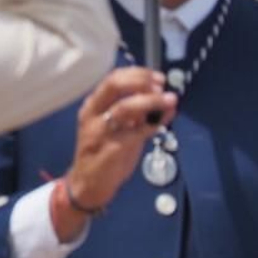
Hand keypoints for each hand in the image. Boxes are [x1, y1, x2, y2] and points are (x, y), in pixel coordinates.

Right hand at [50, 67, 177, 240]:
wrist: (87, 183)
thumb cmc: (103, 152)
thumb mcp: (117, 128)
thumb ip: (136, 115)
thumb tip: (162, 101)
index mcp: (93, 105)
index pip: (113, 79)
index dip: (137, 74)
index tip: (157, 77)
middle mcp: (93, 114)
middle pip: (114, 86)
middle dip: (141, 82)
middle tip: (161, 85)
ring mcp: (100, 131)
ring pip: (124, 107)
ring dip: (150, 101)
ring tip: (169, 101)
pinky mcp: (110, 149)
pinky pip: (134, 133)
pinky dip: (151, 125)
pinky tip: (163, 123)